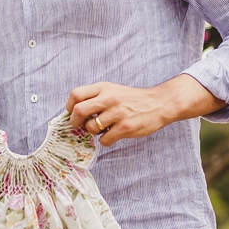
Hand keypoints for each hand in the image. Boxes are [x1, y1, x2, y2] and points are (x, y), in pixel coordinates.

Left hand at [66, 75, 223, 146]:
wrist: (159, 103)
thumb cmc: (132, 99)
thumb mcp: (113, 90)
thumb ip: (96, 97)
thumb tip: (74, 112)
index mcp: (104, 88)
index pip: (76, 94)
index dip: (69, 106)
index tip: (72, 113)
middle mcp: (109, 98)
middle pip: (78, 111)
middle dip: (75, 122)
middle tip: (80, 125)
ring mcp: (117, 113)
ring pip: (91, 127)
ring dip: (93, 132)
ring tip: (103, 129)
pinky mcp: (125, 127)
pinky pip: (104, 140)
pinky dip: (105, 140)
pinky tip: (113, 135)